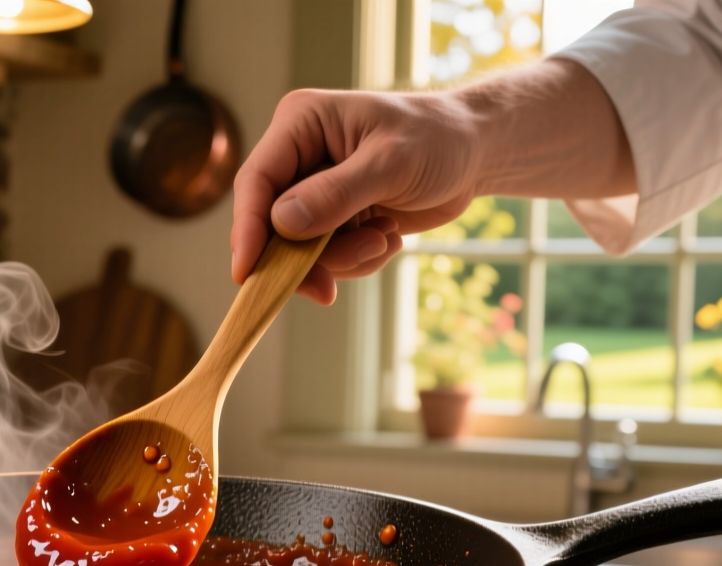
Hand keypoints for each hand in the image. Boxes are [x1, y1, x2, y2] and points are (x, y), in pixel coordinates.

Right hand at [230, 88, 482, 303]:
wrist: (475, 154)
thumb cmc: (438, 139)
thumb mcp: (391, 163)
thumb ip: (337, 193)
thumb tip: (283, 223)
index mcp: (301, 123)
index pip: (256, 180)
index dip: (247, 229)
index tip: (247, 273)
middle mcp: (299, 156)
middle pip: (272, 224)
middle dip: (307, 257)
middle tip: (331, 286)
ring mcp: (315, 190)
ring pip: (301, 249)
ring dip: (343, 258)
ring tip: (384, 239)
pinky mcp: (334, 217)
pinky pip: (328, 257)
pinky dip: (358, 258)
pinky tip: (388, 236)